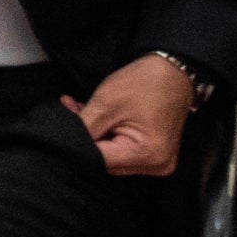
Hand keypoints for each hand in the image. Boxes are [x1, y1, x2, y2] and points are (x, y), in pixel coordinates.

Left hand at [67, 56, 198, 176]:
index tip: (63, 126)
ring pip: (114, 154)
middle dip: (86, 138)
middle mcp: (156, 165)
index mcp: (146, 155)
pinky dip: (108, 134)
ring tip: (79, 109)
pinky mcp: (155, 152)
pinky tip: (93, 116)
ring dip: (95, 134)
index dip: (79, 145)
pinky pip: (125, 149)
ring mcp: (158, 161)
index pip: (100, 160)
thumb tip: (65, 142)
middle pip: (108, 161)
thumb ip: (84, 127)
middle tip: (70, 112)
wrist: (173, 72)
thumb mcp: (107, 103)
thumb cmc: (144, 84)